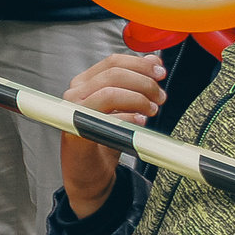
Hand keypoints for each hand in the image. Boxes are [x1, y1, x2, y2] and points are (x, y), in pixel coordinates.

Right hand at [60, 51, 165, 217]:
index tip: (160, 72)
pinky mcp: (77, 132)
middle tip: (160, 96)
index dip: (140, 64)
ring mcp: (74, 112)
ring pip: (111, 92)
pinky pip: (107, 118)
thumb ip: (132, 83)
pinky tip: (140, 123)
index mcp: (84, 83)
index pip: (113, 62)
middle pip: (114, 74)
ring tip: (152, 110)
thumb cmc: (101, 138)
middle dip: (144, 82)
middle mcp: (75, 94)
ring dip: (139, 99)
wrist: (87, 172)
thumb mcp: (120, 106)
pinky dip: (130, 117)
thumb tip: (152, 62)